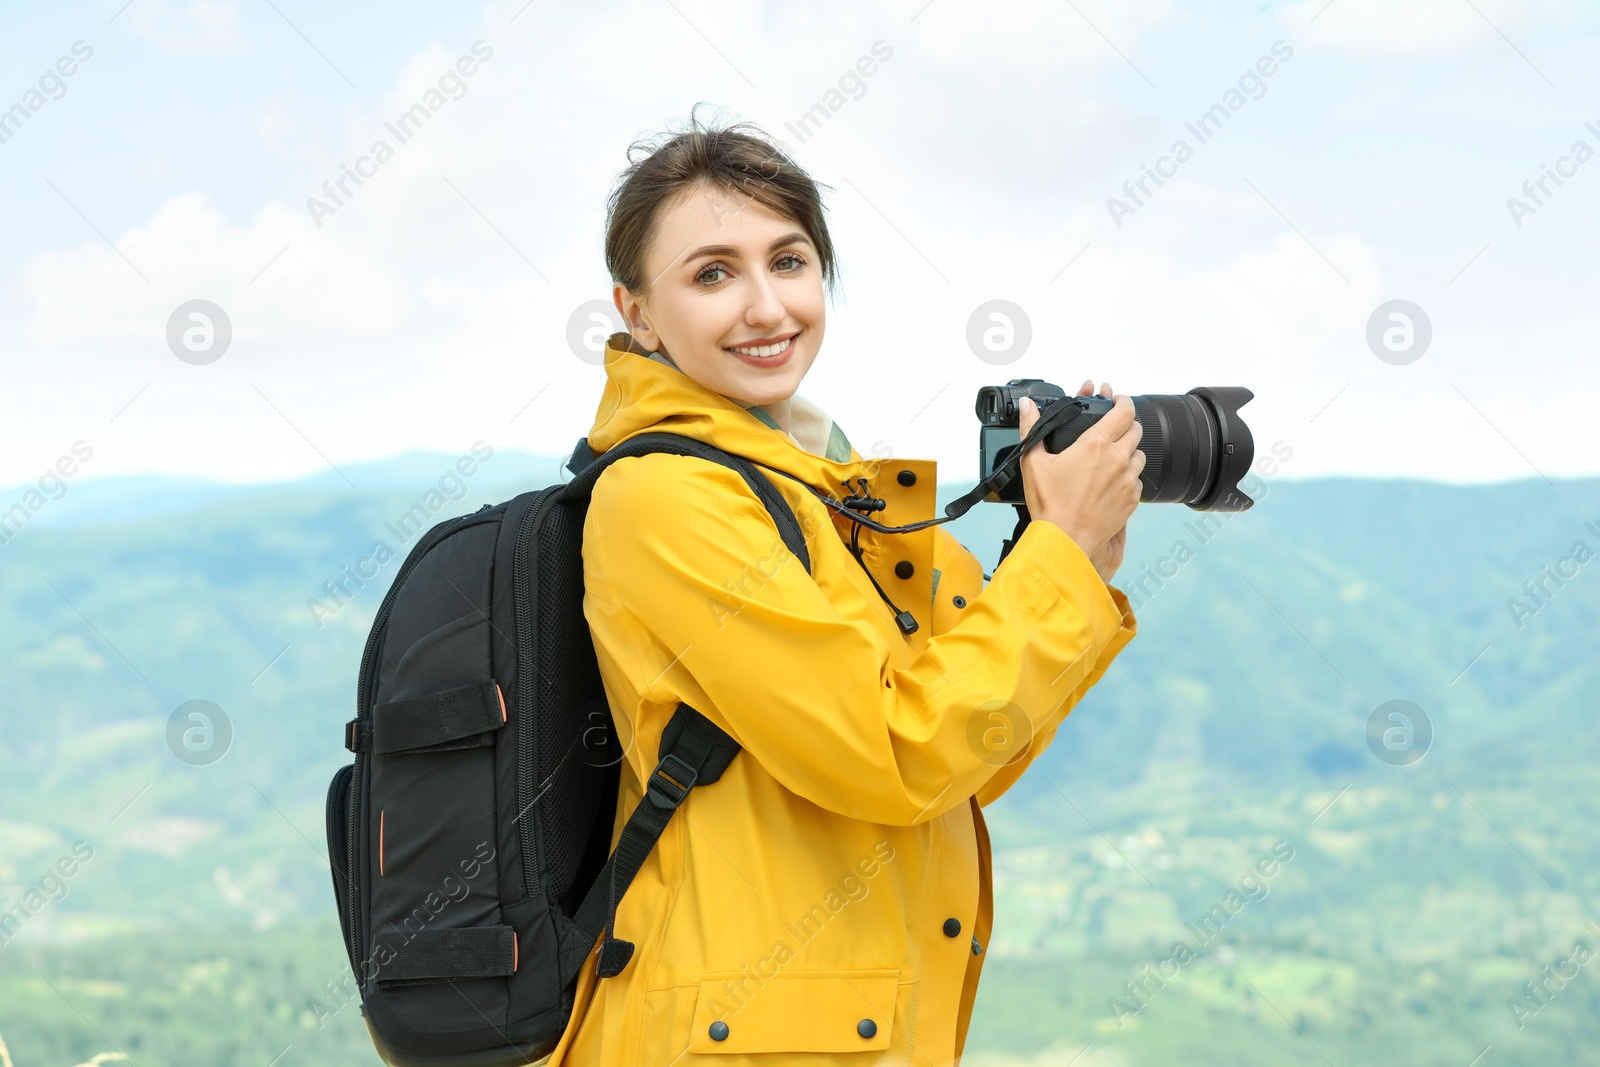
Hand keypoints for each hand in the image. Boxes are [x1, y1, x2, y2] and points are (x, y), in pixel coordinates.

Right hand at [1017, 378, 1143, 585]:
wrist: (1065, 540)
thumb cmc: (1049, 504)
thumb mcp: (1032, 462)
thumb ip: (1031, 428)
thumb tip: (1026, 406)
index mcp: (1095, 444)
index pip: (1124, 410)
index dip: (1123, 401)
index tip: (1116, 400)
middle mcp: (1117, 458)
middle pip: (1136, 429)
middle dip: (1125, 425)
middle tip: (1110, 430)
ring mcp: (1128, 480)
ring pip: (1140, 454)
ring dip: (1128, 451)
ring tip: (1110, 458)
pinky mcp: (1132, 499)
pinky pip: (1137, 480)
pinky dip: (1127, 477)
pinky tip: (1110, 482)